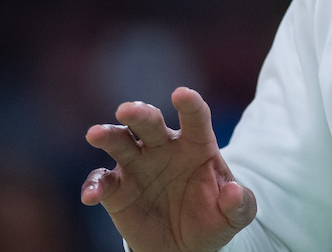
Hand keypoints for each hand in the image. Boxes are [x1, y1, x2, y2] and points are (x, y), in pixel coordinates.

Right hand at [81, 87, 255, 251]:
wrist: (186, 246)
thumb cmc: (213, 219)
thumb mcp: (234, 216)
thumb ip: (240, 204)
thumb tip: (232, 192)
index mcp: (197, 144)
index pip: (195, 117)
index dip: (190, 104)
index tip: (182, 94)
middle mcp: (165, 147)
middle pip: (151, 122)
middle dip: (140, 113)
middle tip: (127, 110)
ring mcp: (139, 164)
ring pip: (120, 141)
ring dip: (109, 135)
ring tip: (96, 134)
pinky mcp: (118, 188)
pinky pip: (103, 180)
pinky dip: (95, 185)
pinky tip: (91, 194)